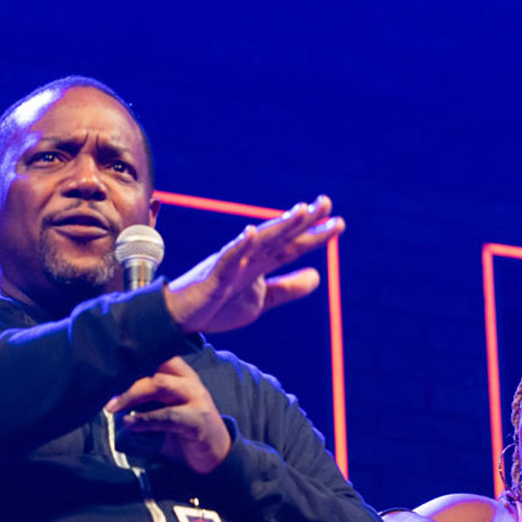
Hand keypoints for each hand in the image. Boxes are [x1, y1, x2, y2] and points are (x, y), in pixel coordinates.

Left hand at [105, 357, 231, 473]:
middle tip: (104, 396)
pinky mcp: (198, 420)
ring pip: (159, 385)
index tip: (107, 365)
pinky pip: (168, 415)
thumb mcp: (163, 411)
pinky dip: (146, 419)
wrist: (215, 456)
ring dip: (131, 395)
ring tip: (112, 408)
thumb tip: (109, 400)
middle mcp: (189, 382)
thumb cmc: (184, 433)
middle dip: (125, 380)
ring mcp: (197, 399)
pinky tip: (130, 424)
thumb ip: (143, 403)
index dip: (132, 357)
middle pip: (153, 368)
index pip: (156, 355)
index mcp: (181, 375)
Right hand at [164, 196, 343, 334]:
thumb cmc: (220, 305)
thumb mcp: (263, 299)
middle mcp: (250, 257)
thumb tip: (317, 276)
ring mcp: (232, 264)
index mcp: (262, 263)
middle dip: (303, 220)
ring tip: (300, 212)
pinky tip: (250, 233)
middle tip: (326, 202)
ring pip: (260, 241)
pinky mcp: (215, 275)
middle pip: (281, 236)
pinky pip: (228, 258)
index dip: (315, 235)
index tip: (337, 221)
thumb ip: (288, 288)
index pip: (293, 245)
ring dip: (280, 226)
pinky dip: (239, 246)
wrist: (184, 319)